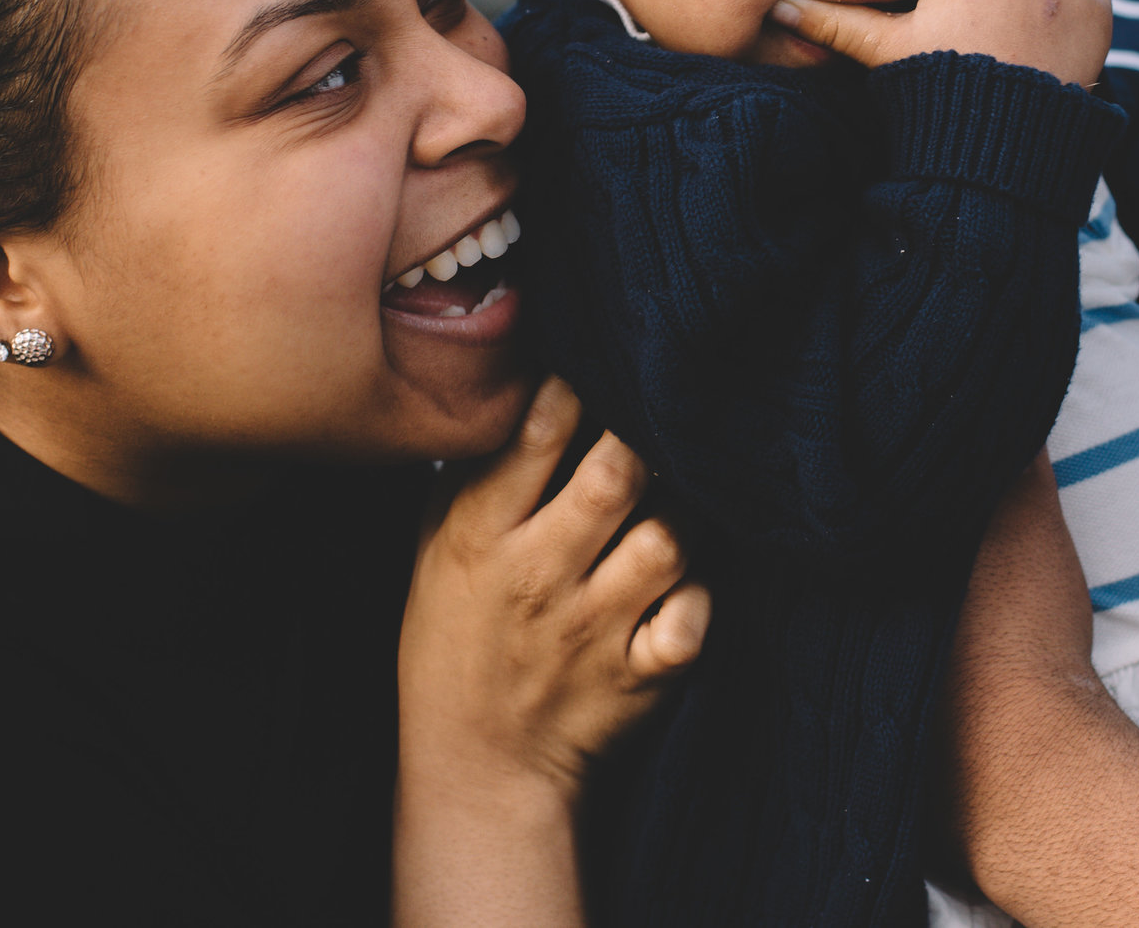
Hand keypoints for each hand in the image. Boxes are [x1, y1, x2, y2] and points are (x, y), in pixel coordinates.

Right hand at [395, 378, 708, 926]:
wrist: (479, 766)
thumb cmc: (457, 638)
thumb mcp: (435, 549)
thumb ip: (475, 471)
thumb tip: (521, 380)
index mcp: (480, 536)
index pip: (533, 434)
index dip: (575, 387)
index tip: (596, 372)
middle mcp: (539, 577)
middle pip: (615, 477)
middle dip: (642, 438)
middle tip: (655, 427)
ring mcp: (594, 629)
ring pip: (669, 538)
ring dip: (684, 512)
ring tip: (675, 504)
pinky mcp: (641, 675)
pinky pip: (694, 619)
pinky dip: (703, 596)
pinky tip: (689, 582)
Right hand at [770, 0, 1112, 88]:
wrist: (1002, 144)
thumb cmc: (935, 91)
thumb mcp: (883, 53)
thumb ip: (833, 23)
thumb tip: (777, 7)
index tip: (948, 22)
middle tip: (979, 44)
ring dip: (1033, 4)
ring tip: (1012, 53)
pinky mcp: (1099, 11)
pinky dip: (1074, 17)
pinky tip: (1048, 50)